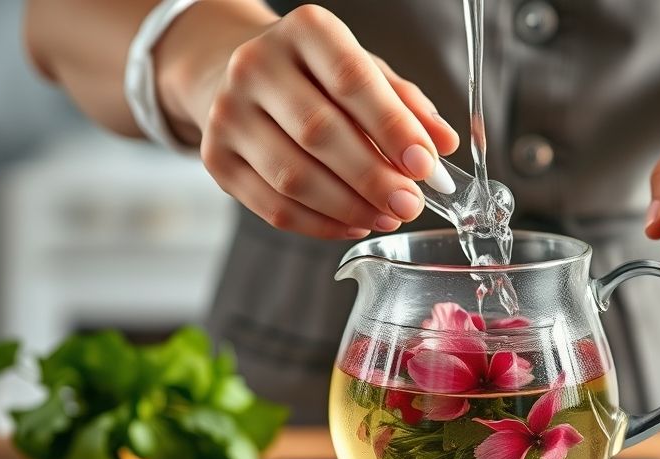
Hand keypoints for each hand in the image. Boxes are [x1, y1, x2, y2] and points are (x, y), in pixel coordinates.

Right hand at [159, 4, 458, 238]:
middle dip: (373, 177)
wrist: (230, 72)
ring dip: (348, 206)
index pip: (351, 80)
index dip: (392, 127)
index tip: (425, 165)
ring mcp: (227, 114)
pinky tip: (353, 223)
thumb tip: (443, 145)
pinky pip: (272, 206)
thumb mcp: (364, 70)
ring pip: (293, 176)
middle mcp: (256, 66)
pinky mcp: (215, 159)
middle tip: (410, 203)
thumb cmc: (313, 74)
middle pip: (319, 133)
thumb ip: (405, 105)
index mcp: (304, 32)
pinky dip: (320, 224)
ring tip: (387, 215)